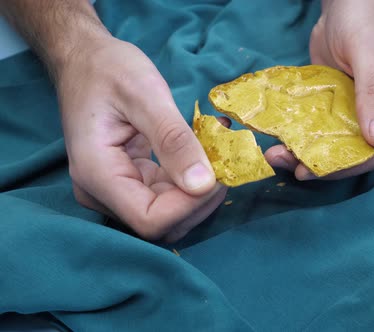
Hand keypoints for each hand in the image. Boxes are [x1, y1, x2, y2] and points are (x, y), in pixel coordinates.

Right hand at [57, 36, 225, 241]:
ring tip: (217, 152)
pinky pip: (165, 196)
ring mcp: (114, 191)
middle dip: (199, 199)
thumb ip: (173, 140)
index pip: (151, 220)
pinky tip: (204, 154)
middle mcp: (101, 193)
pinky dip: (189, 180)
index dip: (190, 205)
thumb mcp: (146, 95)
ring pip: (168, 214)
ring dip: (199, 191)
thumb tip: (203, 184)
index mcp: (97, 174)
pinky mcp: (129, 182)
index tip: (217, 172)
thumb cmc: (108, 69)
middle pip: (162, 224)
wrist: (84, 60)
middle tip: (225, 160)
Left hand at [266, 0, 373, 179]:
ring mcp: (366, 111)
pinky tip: (283, 141)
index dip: (352, 163)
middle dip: (327, 164)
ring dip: (311, 154)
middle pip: (363, 153)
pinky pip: (327, 129)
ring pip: (342, 145)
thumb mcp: (370, 50)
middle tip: (291, 166)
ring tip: (279, 156)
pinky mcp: (344, 107)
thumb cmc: (365, 15)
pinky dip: (307, 138)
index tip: (316, 167)